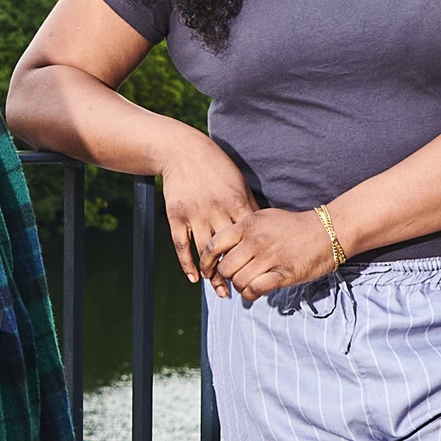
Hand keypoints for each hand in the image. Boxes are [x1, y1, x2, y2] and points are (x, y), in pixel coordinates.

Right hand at [158, 139, 256, 287]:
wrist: (182, 150)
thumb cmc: (216, 166)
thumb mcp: (237, 182)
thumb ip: (248, 205)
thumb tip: (264, 228)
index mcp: (235, 200)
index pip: (248, 236)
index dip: (254, 256)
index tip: (261, 272)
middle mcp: (216, 209)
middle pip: (229, 248)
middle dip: (235, 271)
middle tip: (242, 289)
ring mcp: (194, 213)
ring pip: (205, 251)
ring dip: (212, 273)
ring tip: (220, 289)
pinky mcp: (176, 215)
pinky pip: (182, 245)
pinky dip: (187, 264)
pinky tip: (194, 279)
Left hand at [213, 205, 346, 296]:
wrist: (328, 231)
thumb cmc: (294, 227)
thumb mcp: (265, 219)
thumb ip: (243, 232)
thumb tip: (221, 250)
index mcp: (248, 224)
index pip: (214, 245)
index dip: (206, 262)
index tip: (208, 271)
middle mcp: (256, 239)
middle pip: (225, 268)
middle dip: (226, 278)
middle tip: (235, 279)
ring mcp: (270, 256)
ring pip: (239, 281)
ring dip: (240, 287)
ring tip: (249, 284)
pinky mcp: (284, 273)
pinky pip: (255, 290)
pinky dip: (251, 295)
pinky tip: (256, 292)